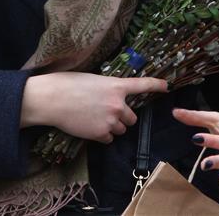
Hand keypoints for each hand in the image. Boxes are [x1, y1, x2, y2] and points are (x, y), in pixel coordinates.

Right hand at [21, 72, 167, 142]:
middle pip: (131, 117)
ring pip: (121, 129)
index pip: (143, 85)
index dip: (157, 85)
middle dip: (122, 117)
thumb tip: (113, 97)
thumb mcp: (92, 80)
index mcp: (116, 86)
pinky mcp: (100, 134)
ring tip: (93, 118)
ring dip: (112, 126)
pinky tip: (88, 126)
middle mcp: (117, 104)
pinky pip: (109, 139)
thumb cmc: (67, 84)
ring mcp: (110, 120)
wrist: (51, 98)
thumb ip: (107, 89)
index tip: (167, 87)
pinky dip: (101, 135)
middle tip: (106, 112)